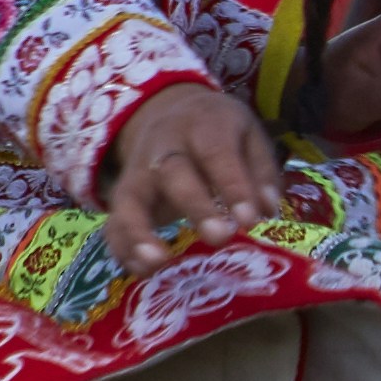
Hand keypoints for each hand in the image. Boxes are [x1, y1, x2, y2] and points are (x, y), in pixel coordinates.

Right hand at [98, 84, 284, 270]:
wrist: (168, 108)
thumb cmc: (219, 132)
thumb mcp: (248, 135)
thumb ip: (260, 171)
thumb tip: (267, 209)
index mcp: (203, 127)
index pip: (216, 153)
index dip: (233, 186)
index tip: (250, 220)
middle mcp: (163, 147)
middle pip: (172, 173)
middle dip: (194, 206)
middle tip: (219, 238)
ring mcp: (137, 173)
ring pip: (129, 199)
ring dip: (139, 232)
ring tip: (158, 263)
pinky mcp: (123, 197)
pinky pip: (114, 223)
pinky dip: (123, 249)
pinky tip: (142, 272)